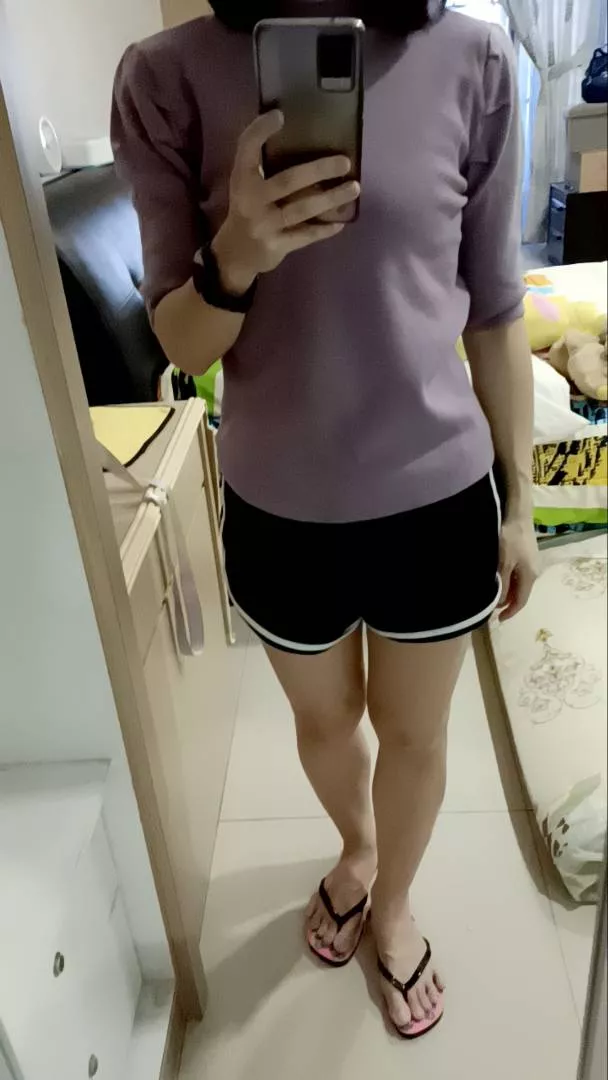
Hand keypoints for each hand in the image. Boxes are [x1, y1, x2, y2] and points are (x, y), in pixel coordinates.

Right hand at [212, 111, 357, 293]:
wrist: (235, 254)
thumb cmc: (248, 210)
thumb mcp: (246, 185)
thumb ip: (264, 165)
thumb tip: (302, 137)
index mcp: (242, 179)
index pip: (247, 149)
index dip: (260, 130)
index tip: (280, 115)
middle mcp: (251, 200)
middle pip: (288, 181)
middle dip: (318, 170)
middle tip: (345, 162)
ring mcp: (264, 225)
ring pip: (301, 209)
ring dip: (330, 199)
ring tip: (354, 188)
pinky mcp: (276, 246)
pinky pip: (305, 235)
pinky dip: (324, 229)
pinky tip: (341, 221)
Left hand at [498, 511, 538, 620]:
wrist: (517, 514)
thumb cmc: (510, 539)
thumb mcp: (503, 563)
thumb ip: (503, 584)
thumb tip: (500, 603)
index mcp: (530, 576)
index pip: (521, 601)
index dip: (510, 612)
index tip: (497, 619)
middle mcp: (534, 571)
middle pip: (521, 593)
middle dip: (507, 602)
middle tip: (491, 608)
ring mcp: (532, 562)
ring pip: (519, 583)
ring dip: (508, 591)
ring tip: (493, 594)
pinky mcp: (527, 555)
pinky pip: (518, 574)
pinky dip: (509, 580)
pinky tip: (499, 578)